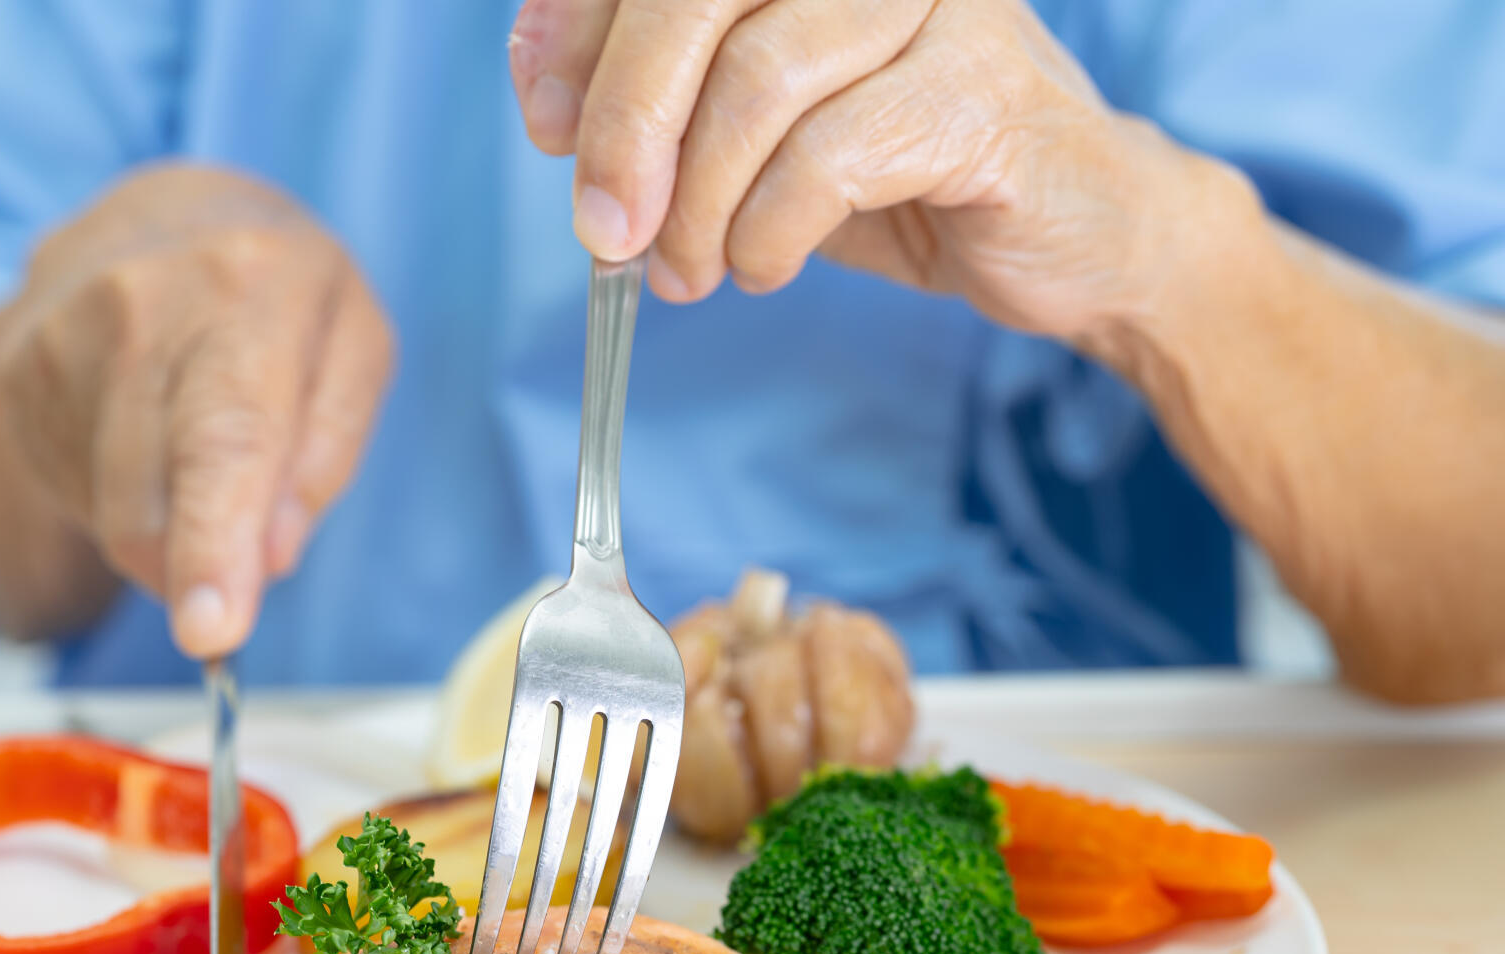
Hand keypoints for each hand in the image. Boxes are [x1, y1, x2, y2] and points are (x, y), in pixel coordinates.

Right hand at [0, 165, 393, 657]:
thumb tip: (270, 557)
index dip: (215, 548)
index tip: (209, 634)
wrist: (165, 212)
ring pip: (112, 514)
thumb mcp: (353, 349)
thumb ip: (327, 455)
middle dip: (192, 572)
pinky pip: (77, 494)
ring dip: (168, 529)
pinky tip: (149, 434)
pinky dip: (125, 498)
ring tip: (199, 450)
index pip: (226, 442)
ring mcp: (61, 336)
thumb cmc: (282, 294)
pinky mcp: (18, 372)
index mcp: (250, 291)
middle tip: (233, 576)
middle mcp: (140, 304)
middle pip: (149, 500)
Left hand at [509, 0, 1207, 341]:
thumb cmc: (902, 168)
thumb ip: (663, 105)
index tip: (541, 120)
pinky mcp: (981, 88)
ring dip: (697, 203)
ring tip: (689, 269)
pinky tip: (765, 265)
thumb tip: (549, 108)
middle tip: (603, 228)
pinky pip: (828, 157)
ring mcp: (937, 4)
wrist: (1071, 232)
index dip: (573, 27)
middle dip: (623, 122)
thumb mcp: (756, 131)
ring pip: (757, 80)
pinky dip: (769, 231)